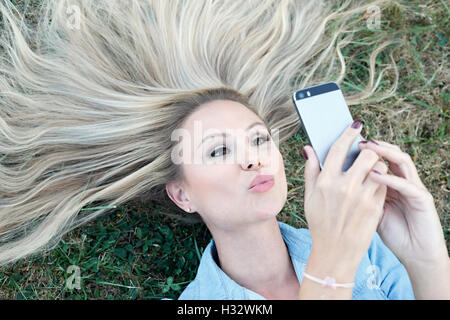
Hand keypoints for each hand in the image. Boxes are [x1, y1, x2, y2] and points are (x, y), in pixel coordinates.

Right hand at [302, 120, 388, 274]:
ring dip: (377, 166)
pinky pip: (384, 185)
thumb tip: (309, 148)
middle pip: (367, 154)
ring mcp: (362, 198)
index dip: (349, 134)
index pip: (340, 148)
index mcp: (326, 182)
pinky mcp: (375, 207)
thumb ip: (311, 170)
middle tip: (366, 154)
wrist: (335, 252)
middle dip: (368, 151)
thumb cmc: (320, 223)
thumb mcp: (310, 196)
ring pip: (380, 168)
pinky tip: (372, 188)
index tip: (356, 126)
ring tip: (370, 172)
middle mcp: (344, 187)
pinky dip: (381, 182)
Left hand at [358, 139, 448, 265]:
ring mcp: (414, 187)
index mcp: (390, 180)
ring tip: (367, 148)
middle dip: (374, 145)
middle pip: (391, 152)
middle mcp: (403, 179)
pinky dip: (389, 178)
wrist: (415, 252)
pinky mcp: (422, 199)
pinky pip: (406, 184)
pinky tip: (373, 175)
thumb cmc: (391, 231)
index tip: (346, 140)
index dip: (364, 147)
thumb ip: (357, 192)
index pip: (379, 156)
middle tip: (357, 139)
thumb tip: (333, 179)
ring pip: (402, 160)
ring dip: (385, 152)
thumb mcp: (368, 209)